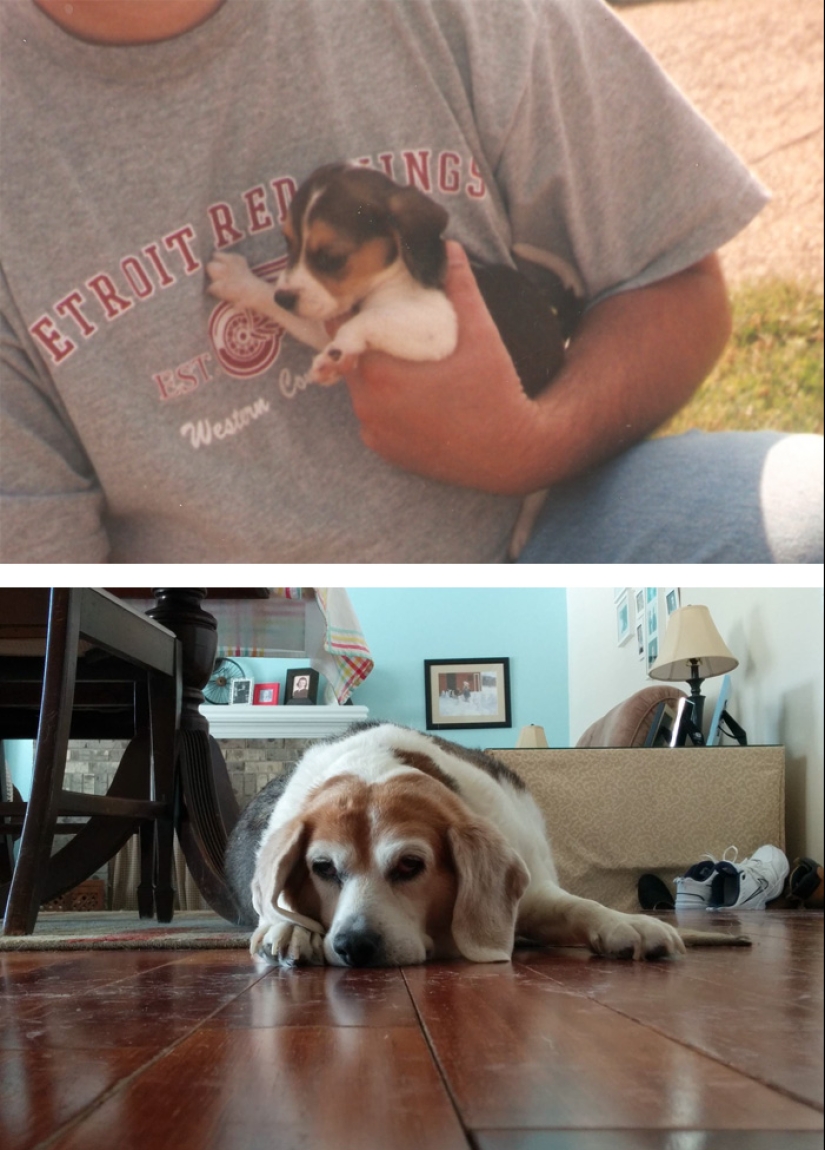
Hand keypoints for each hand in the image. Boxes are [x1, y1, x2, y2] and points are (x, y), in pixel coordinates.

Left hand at [343, 242, 546, 493]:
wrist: (510, 454)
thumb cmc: (495, 393)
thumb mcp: (481, 335)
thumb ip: (461, 289)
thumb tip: (451, 247)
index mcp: (381, 375)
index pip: (345, 334)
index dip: (355, 316)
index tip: (373, 307)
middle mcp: (368, 408)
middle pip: (351, 363)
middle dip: (366, 346)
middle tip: (391, 333)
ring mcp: (375, 434)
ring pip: (361, 392)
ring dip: (374, 376)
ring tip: (403, 362)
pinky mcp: (386, 452)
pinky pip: (372, 419)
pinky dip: (384, 405)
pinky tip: (409, 394)